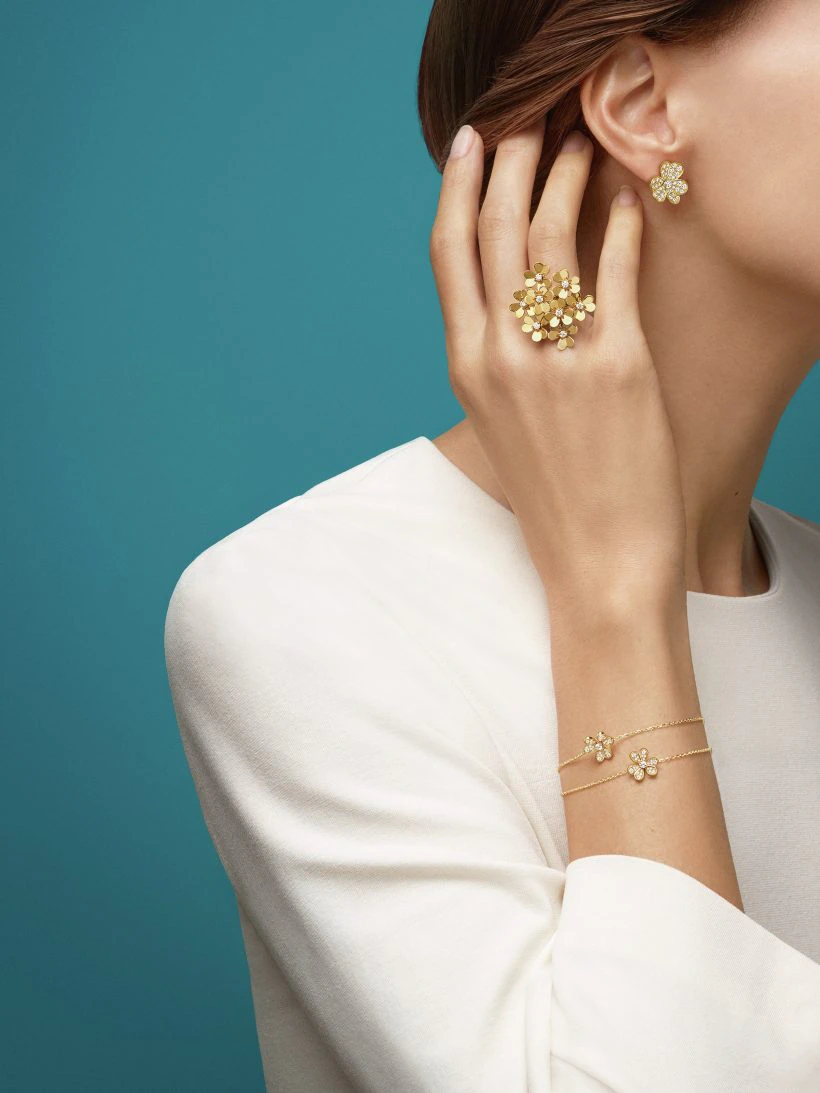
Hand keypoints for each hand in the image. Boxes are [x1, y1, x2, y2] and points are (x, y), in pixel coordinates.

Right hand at [429, 121, 687, 610]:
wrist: (598, 565)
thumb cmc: (551, 500)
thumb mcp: (501, 426)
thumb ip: (497, 358)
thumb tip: (510, 298)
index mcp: (466, 368)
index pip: (450, 254)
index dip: (459, 187)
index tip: (471, 142)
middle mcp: (502, 355)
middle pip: (498, 229)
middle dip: (512, 160)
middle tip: (532, 120)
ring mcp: (558, 359)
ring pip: (553, 237)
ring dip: (568, 177)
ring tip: (583, 144)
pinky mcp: (619, 365)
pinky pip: (617, 272)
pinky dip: (624, 225)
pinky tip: (630, 199)